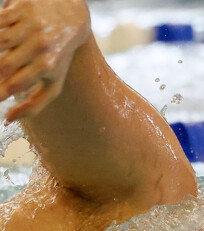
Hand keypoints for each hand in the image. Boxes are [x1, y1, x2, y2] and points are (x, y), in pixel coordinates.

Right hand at [0, 0, 90, 121]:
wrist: (71, 18)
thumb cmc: (58, 56)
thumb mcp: (54, 82)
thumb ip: (34, 104)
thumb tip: (8, 119)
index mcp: (47, 66)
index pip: (15, 84)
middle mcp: (41, 45)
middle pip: (5, 64)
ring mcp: (31, 26)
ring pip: (0, 41)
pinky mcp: (21, 8)